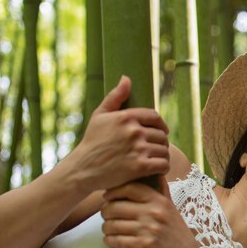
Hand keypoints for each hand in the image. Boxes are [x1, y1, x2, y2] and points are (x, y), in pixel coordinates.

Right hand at [62, 76, 169, 193]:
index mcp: (126, 117)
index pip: (154, 117)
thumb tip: (126, 78)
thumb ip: (115, 97)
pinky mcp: (140, 167)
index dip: (161, 124)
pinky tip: (159, 169)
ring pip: (164, 150)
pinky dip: (164, 167)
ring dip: (164, 155)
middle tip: (158, 148)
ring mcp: (138, 149)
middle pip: (161, 135)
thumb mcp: (99, 116)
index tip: (162, 131)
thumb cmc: (92, 142)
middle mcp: (134, 131)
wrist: (83, 169)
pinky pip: (163, 164)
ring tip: (159, 159)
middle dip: (161, 142)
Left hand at [101, 176, 204, 247]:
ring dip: (106, 228)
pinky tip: (111, 241)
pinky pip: (116, 240)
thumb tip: (157, 172)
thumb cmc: (177, 234)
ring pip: (112, 225)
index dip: (113, 191)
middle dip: (106, 212)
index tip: (107, 197)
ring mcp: (148, 230)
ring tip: (108, 230)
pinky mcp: (144, 246)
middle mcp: (153, 213)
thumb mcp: (172, 208)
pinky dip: (109, 241)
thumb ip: (162, 191)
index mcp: (159, 201)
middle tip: (106, 216)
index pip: (130, 188)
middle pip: (116, 206)